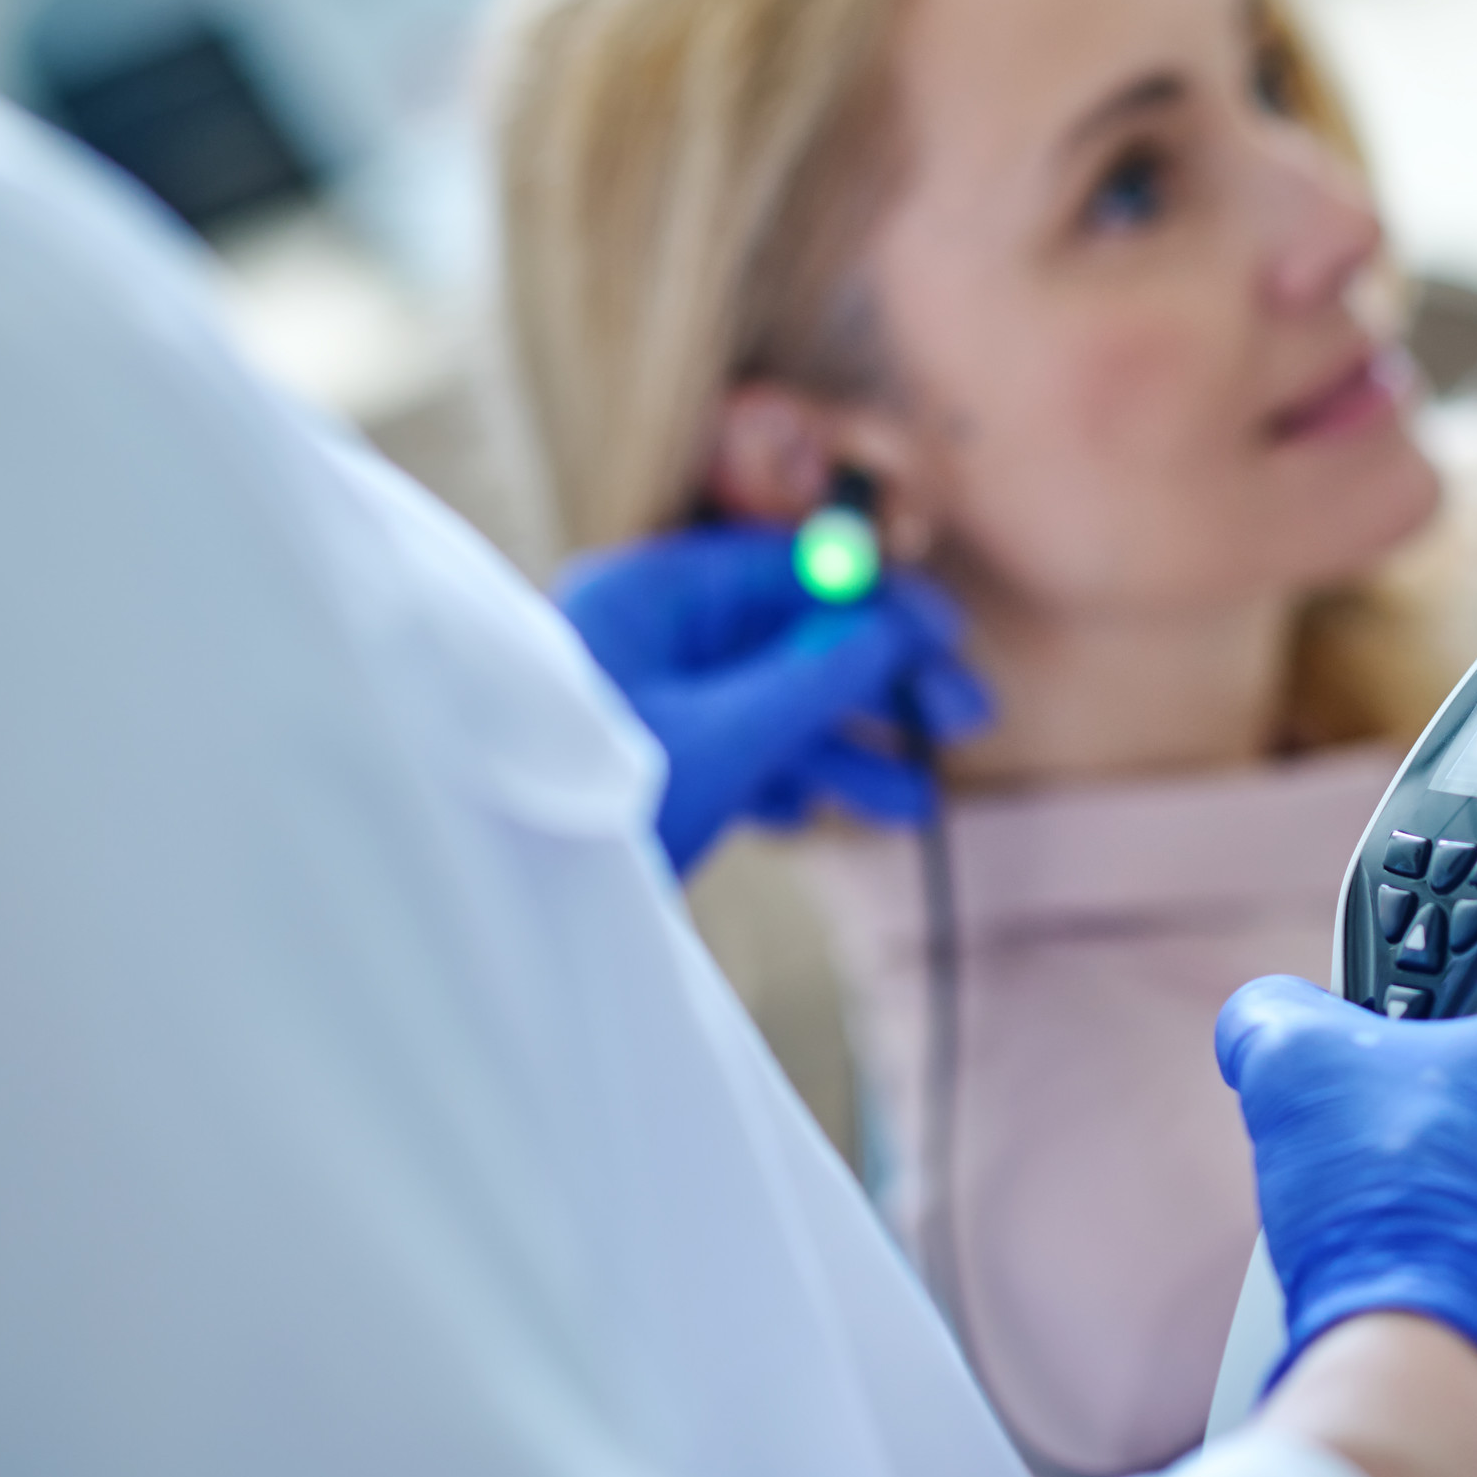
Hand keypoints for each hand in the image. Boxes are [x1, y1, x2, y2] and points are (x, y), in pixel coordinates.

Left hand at [557, 524, 989, 871]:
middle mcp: (642, 639)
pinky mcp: (644, 766)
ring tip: (917, 803)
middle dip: (876, 685)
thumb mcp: (727, 735)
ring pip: (768, 706)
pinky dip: (784, 779)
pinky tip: (816, 812)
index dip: (872, 600)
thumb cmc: (597, 806)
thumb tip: (895, 631)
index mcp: (644, 598)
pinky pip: (733, 753)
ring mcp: (641, 704)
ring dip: (847, 748)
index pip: (780, 570)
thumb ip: (817, 675)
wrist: (512, 906)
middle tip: (964, 717)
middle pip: (787, 639)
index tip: (945, 634)